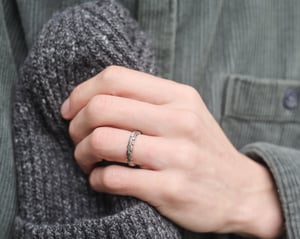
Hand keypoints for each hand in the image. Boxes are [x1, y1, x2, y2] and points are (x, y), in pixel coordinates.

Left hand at [61, 66, 282, 237]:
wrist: (243, 192)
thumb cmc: (204, 150)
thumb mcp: (186, 114)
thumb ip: (148, 101)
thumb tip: (96, 99)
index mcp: (179, 97)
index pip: (116, 78)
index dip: (82, 92)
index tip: (71, 110)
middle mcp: (179, 121)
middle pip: (102, 108)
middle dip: (76, 125)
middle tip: (78, 138)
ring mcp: (176, 156)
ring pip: (101, 142)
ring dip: (82, 153)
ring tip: (87, 161)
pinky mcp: (170, 189)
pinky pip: (112, 178)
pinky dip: (96, 179)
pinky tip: (102, 180)